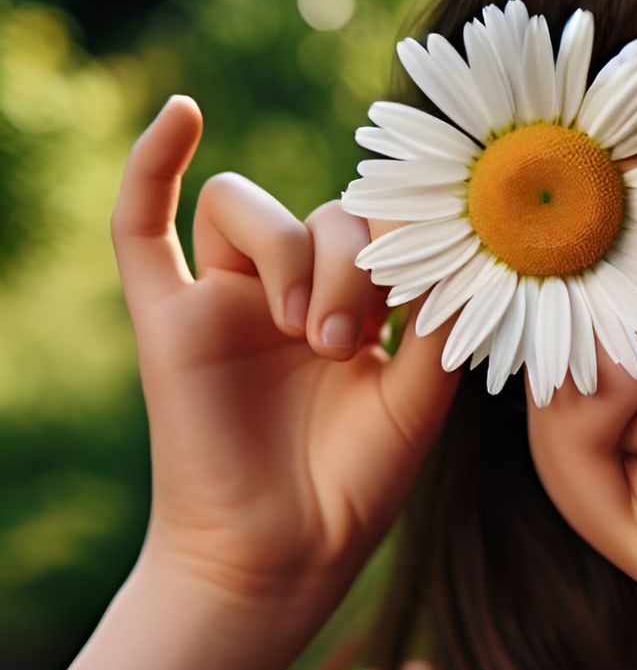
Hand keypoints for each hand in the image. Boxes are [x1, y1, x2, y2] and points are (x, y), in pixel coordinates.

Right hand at [111, 95, 458, 616]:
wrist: (284, 555)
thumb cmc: (355, 484)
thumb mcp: (420, 396)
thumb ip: (439, 316)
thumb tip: (463, 235)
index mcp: (353, 309)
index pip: (378, 229)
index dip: (402, 237)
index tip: (425, 283)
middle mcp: (289, 296)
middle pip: (321, 215)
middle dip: (348, 263)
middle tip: (350, 341)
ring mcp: (224, 303)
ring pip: (247, 208)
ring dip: (288, 253)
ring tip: (307, 334)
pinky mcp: (168, 320)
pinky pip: (140, 224)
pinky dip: (155, 163)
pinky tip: (184, 115)